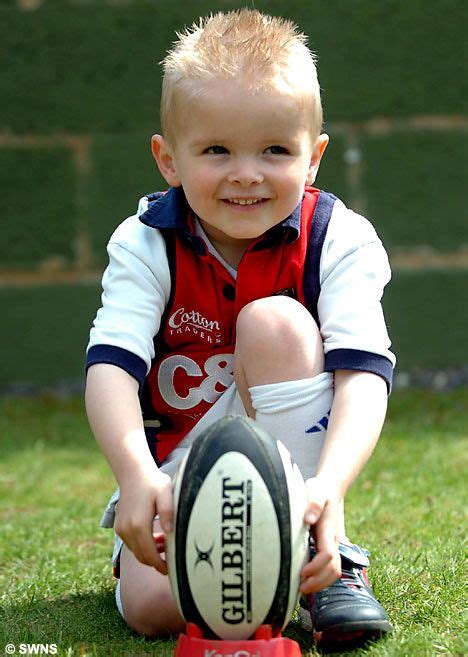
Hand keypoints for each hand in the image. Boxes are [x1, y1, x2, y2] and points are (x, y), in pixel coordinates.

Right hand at [114, 470, 172, 574]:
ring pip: (136, 551)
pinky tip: (155, 536)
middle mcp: (127, 530)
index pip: (150, 555)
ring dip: (150, 552)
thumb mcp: (166, 494)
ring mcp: (121, 529)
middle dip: (156, 561)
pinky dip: (142, 545)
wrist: (133, 473)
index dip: (160, 566)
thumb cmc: (153, 483)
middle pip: (142, 557)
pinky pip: (131, 543)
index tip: (171, 570)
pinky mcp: (119, 526)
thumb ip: (169, 512)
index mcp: (139, 525)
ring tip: (165, 543)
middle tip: (171, 557)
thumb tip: (170, 532)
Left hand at [299, 476, 341, 593]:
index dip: (316, 567)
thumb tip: (308, 519)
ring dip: (321, 583)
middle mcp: (334, 540)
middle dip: (318, 582)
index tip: (301, 573)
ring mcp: (334, 544)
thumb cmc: (321, 490)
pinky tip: (307, 580)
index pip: (327, 555)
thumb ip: (313, 504)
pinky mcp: (330, 546)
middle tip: (300, 589)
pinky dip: (322, 578)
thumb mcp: (316, 491)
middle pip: (334, 569)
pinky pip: (331, 567)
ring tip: (302, 589)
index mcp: (329, 529)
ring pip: (335, 571)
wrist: (332, 488)